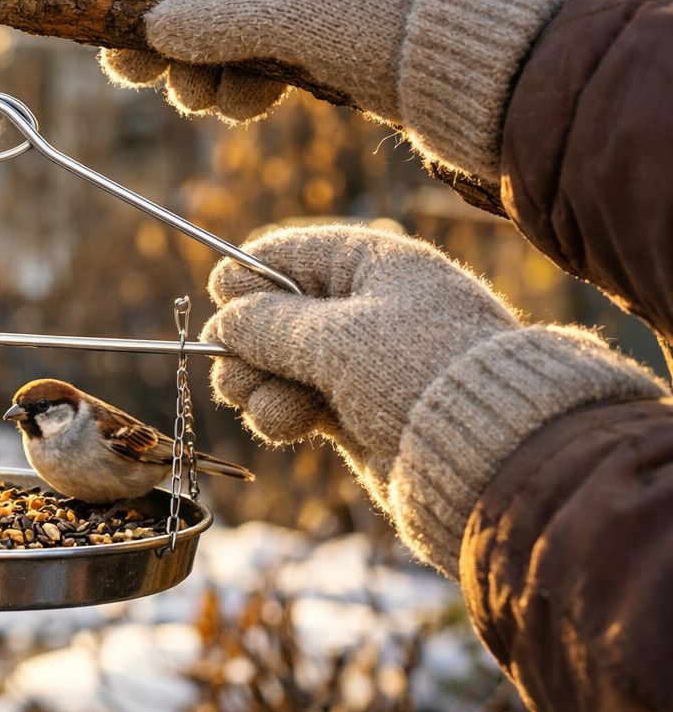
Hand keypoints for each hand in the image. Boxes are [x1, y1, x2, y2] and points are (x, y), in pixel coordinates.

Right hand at [102, 0, 594, 180]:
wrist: (482, 57)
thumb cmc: (384, 24)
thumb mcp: (288, 21)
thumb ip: (213, 21)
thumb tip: (153, 30)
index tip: (118, 54)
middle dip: (181, 48)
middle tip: (169, 91)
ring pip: (232, 27)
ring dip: (214, 72)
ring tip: (224, 105)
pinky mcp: (334, 25)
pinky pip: (268, 48)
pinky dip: (253, 79)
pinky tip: (258, 105)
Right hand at [202, 225, 662, 575]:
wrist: (487, 456)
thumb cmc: (419, 375)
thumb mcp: (338, 339)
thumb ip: (269, 324)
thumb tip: (223, 318)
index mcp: (372, 263)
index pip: (288, 254)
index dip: (249, 277)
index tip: (223, 300)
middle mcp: (362, 307)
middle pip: (269, 313)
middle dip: (245, 344)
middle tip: (236, 372)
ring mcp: (355, 362)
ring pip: (272, 363)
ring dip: (259, 386)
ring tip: (275, 409)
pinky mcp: (349, 411)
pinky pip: (289, 401)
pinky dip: (279, 413)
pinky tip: (292, 427)